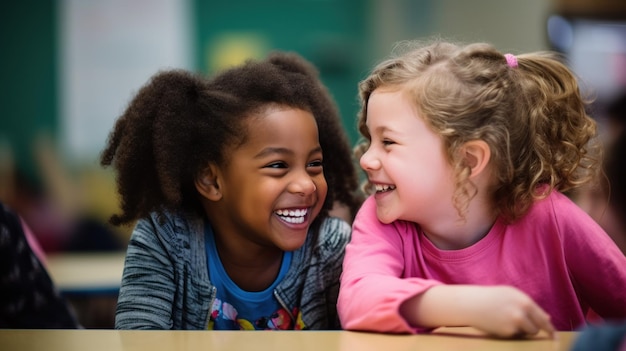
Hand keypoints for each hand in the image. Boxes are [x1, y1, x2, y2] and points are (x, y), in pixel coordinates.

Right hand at [403, 284, 555, 338]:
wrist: (472, 303)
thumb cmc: (493, 296)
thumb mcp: (512, 294)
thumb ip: (530, 305)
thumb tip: (548, 318)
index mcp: (525, 302)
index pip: (543, 318)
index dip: (550, 329)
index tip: (555, 337)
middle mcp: (521, 313)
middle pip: (537, 328)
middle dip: (533, 328)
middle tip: (525, 324)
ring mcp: (514, 324)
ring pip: (526, 332)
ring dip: (522, 329)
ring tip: (507, 319)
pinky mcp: (506, 333)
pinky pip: (514, 335)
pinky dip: (510, 331)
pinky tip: (499, 323)